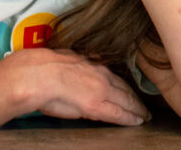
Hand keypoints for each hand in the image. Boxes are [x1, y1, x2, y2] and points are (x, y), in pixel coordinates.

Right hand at [0, 47, 147, 128]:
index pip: (116, 79)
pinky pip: (118, 113)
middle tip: (144, 107)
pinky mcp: (96, 106)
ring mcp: (101, 91)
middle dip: (136, 99)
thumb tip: (81, 70)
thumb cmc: (43, 68)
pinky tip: (137, 121)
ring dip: (136, 108)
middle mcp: (101, 77)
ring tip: (143, 115)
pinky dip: (130, 117)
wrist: (37, 75)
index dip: (126, 88)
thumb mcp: (68, 61)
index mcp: (94, 66)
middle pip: (125, 89)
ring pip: (126, 101)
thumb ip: (80, 67)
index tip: (131, 93)